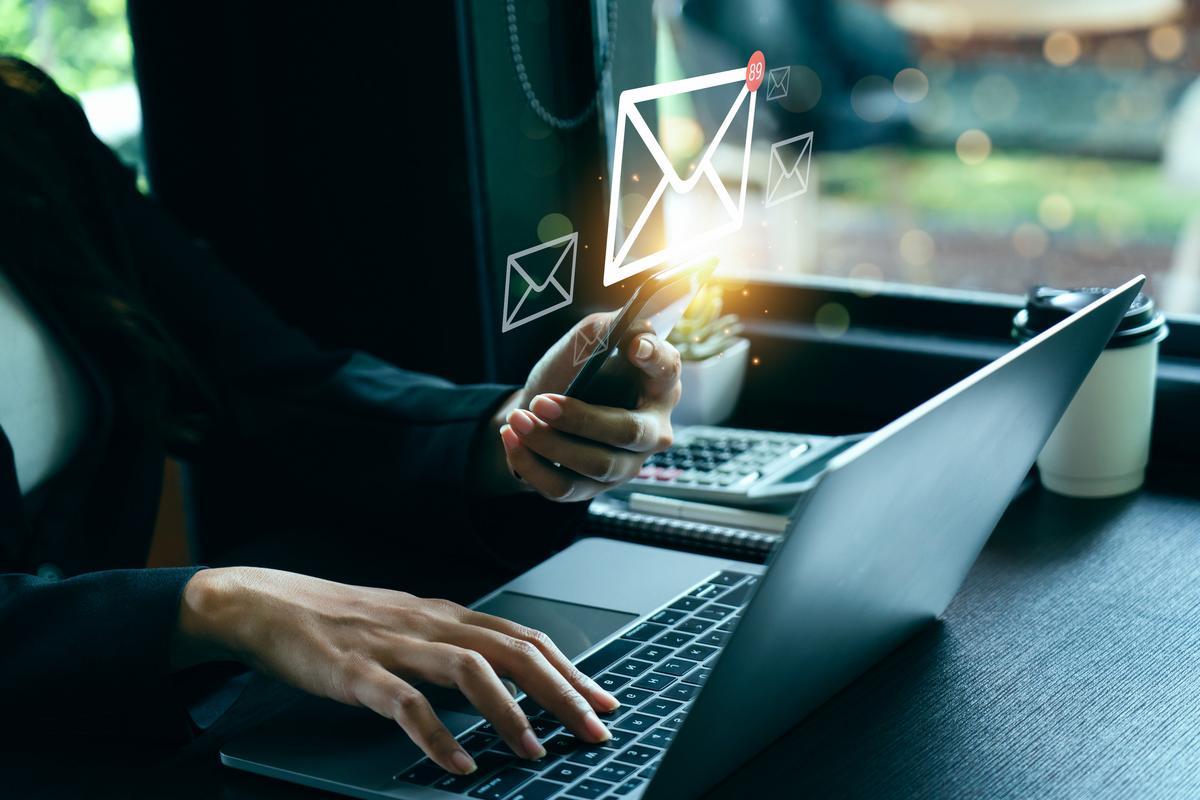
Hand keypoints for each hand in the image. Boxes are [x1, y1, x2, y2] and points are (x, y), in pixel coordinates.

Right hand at [173, 568, 617, 773]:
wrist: (265, 604)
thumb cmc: (338, 620)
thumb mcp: (407, 626)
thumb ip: (452, 646)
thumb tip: (503, 675)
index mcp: (446, 614)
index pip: (524, 637)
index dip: (570, 669)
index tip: (603, 700)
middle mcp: (429, 623)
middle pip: (512, 650)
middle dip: (561, 691)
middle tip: (594, 728)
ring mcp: (394, 645)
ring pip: (469, 670)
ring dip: (509, 713)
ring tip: (536, 751)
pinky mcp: (355, 671)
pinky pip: (405, 703)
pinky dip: (436, 735)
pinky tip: (457, 764)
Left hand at [485, 312, 681, 501]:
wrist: (538, 409)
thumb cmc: (574, 372)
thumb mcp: (585, 342)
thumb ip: (604, 329)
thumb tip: (627, 326)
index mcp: (657, 385)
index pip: (666, 369)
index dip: (654, 358)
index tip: (633, 346)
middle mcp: (652, 430)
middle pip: (629, 432)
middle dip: (581, 419)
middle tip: (541, 402)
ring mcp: (626, 465)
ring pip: (595, 464)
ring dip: (549, 443)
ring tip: (517, 419)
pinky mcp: (593, 489)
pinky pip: (564, 487)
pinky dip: (530, 463)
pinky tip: (511, 439)